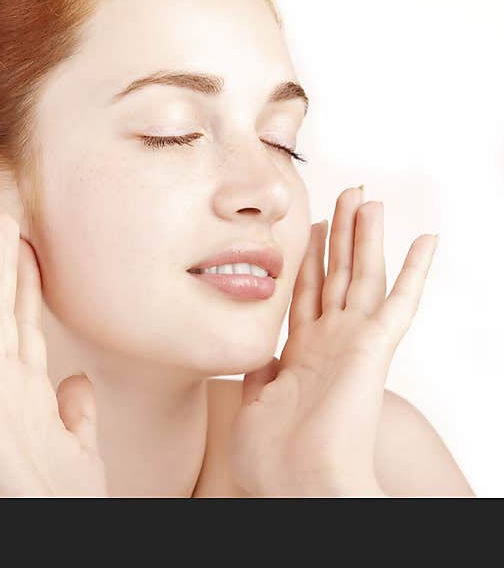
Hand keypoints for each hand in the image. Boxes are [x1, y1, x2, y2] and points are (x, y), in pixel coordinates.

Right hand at [0, 207, 107, 496]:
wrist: (52, 531)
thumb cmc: (61, 500)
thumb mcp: (79, 447)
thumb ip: (75, 411)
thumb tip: (77, 378)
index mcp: (31, 392)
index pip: (28, 327)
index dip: (28, 287)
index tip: (32, 250)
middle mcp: (7, 385)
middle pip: (6, 312)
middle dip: (7, 265)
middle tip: (8, 216)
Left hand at [229, 186, 437, 496]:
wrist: (297, 485)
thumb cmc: (272, 459)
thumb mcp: (253, 406)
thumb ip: (258, 375)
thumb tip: (257, 356)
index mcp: (300, 355)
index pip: (307, 294)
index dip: (311, 260)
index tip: (311, 227)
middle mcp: (330, 343)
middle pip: (337, 276)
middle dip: (339, 235)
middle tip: (345, 196)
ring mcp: (354, 344)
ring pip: (364, 276)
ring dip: (367, 236)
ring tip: (368, 199)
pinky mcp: (375, 348)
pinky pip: (401, 301)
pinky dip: (416, 269)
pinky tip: (427, 238)